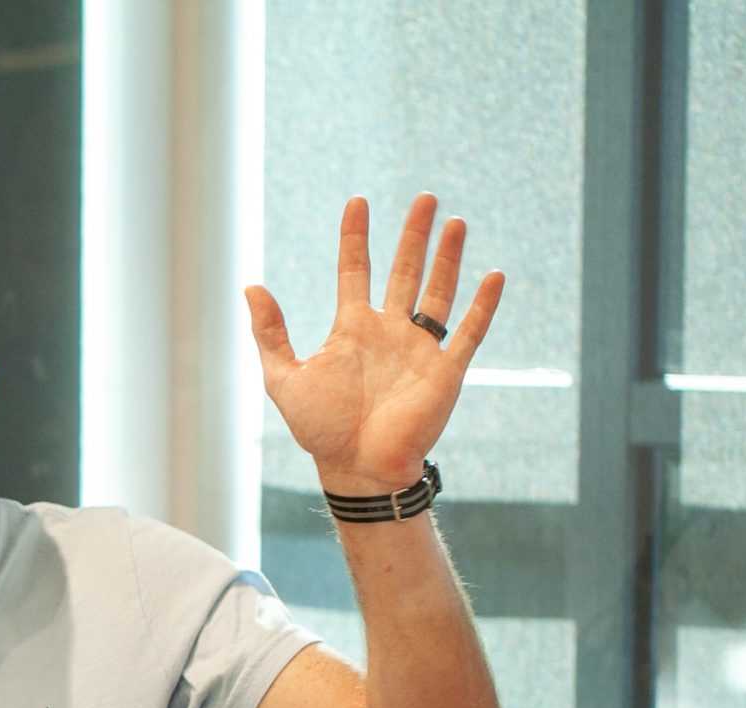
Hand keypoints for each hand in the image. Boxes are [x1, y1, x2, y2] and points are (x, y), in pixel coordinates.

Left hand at [245, 193, 502, 492]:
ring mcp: (418, 349)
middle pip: (404, 272)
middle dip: (413, 236)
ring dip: (447, 259)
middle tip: (425, 199)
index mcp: (352, 329)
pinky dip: (481, 307)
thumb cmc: (320, 430)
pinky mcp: (445, 371)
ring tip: (455, 222)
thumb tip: (251, 286)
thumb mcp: (284, 378)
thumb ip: (270, 333)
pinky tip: (494, 276)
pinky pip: (468, 333)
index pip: (354, 271)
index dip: (355, 238)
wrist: (356, 469)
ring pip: (437, 293)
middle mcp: (388, 332)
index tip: (357, 202)